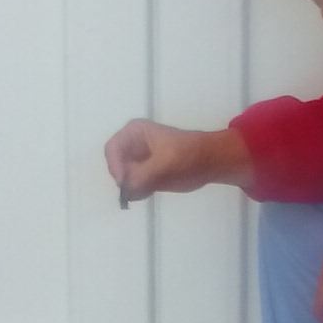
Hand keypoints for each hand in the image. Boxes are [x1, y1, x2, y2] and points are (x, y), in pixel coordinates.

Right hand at [103, 120, 248, 202]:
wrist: (211, 162)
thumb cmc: (190, 156)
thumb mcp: (165, 165)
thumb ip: (142, 176)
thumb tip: (126, 189)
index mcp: (134, 131)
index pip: (112, 150)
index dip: (116, 167)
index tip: (126, 183)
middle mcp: (132, 144)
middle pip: (115, 165)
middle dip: (126, 179)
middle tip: (142, 188)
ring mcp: (137, 159)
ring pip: (123, 178)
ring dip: (133, 186)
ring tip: (153, 186)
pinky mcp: (144, 172)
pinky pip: (132, 185)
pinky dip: (139, 191)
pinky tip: (154, 189)